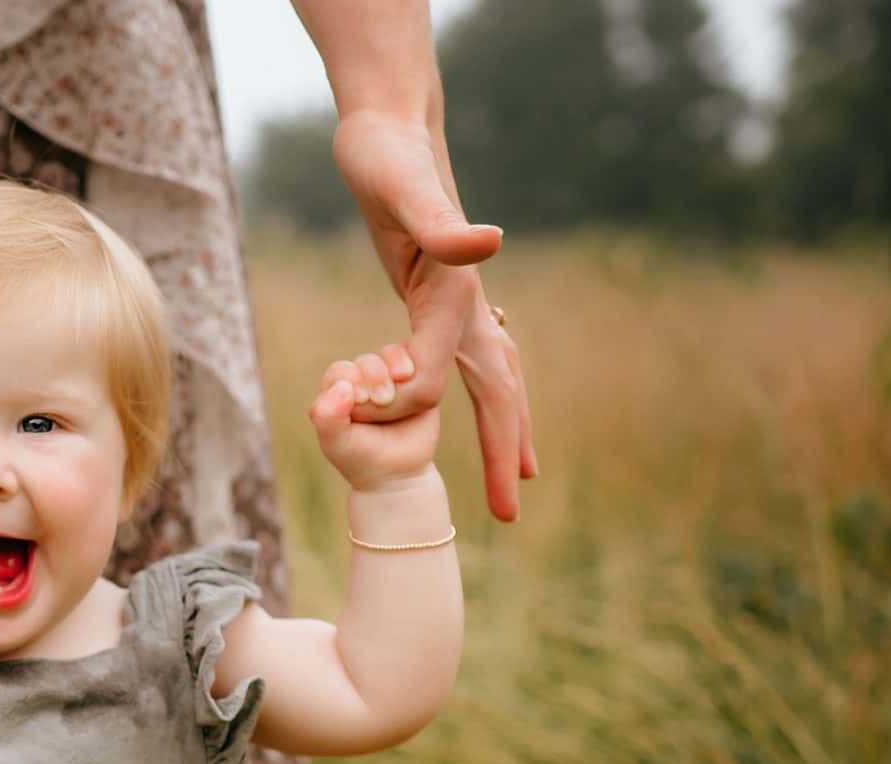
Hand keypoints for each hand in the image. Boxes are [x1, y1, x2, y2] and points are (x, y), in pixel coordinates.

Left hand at [310, 349, 441, 494]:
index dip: (349, 380)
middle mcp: (362, 382)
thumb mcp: (335, 442)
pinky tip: (411, 381)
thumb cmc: (360, 459)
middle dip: (373, 376)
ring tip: (396, 395)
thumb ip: (326, 415)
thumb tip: (343, 385)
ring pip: (390, 355)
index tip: (359, 403)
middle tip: (382, 401)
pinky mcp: (415, 380)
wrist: (398, 474)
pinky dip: (412, 366)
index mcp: (337, 392)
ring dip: (393, 369)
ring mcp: (390, 380)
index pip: (340, 371)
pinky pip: (415, 358)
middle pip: (366, 361)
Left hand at [331, 110, 536, 521]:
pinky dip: (476, 394)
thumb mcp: (401, 184)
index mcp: (454, 293)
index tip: (369, 425)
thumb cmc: (386, 153)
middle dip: (506, 451)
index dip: (404, 408)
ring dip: (505, 430)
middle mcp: (466, 303)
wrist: (390, 126)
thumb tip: (490, 241)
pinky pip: (463, 363)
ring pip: (492, 379)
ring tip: (520, 475)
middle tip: (513, 511)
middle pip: (499, 390)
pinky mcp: (440, 298)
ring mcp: (457, 303)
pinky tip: (468, 408)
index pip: (437, 377)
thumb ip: (441, 219)